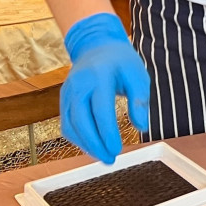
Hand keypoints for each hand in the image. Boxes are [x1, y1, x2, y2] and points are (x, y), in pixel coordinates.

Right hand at [61, 13, 149, 164]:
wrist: (97, 46)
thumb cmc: (121, 62)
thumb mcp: (138, 75)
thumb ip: (140, 100)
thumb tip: (141, 126)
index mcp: (98, 76)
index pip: (101, 110)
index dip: (108, 133)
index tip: (118, 149)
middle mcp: (78, 85)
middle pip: (81, 121)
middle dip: (95, 144)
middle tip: (111, 159)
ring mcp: (67, 93)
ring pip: (70, 125)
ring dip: (86, 145)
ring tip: (103, 156)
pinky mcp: (63, 100)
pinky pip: (67, 124)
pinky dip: (78, 138)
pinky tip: (93, 146)